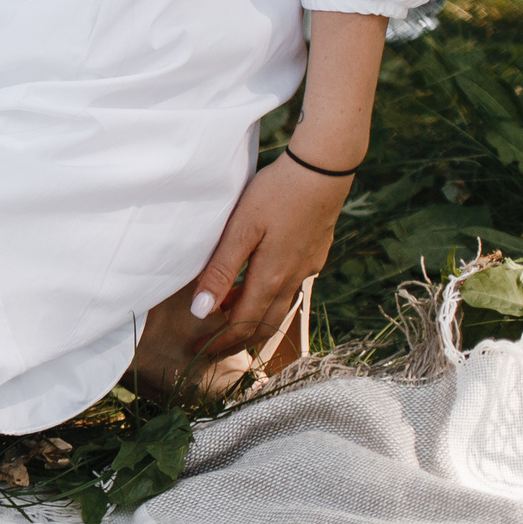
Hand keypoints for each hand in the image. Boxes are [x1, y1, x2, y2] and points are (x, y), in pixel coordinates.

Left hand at [183, 150, 351, 364]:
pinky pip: (290, 288)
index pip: (244, 325)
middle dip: (238, 340)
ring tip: (226, 315)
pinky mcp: (314, 255)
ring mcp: (308, 268)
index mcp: (272, 277)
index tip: (201, 351)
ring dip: (254, 317)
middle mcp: (294, 279)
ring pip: (279, 307)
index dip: (221, 342)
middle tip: (212, 347)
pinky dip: (268, 297)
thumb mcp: (240, 230)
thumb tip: (201, 311)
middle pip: (265, 324)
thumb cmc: (275, 195)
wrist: (321, 172)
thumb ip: (220, 270)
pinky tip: (255, 283)